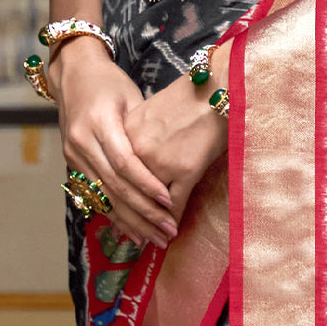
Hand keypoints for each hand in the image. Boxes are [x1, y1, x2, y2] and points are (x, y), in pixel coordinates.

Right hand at [51, 37, 177, 247]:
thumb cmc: (110, 82)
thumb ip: (144, 133)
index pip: (124, 163)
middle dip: (143, 212)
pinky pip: (94, 194)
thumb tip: (170, 167)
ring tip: (153, 239)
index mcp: (98, 122)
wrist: (73, 73)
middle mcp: (81, 141)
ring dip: (129, 221)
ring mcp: (72, 154)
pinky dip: (114, 214)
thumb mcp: (132, 97)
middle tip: (167, 231)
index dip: (147, 185)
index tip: (169, 201)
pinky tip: (130, 230)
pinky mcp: (71, 162)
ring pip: (103, 196)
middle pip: (114, 186)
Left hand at [122, 42, 230, 230]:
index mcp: (123, 134)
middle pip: (126, 196)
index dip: (114, 205)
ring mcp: (159, 161)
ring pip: (148, 204)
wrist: (215, 85)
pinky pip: (174, 203)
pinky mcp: (184, 169)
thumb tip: (125, 169)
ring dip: (151, 226)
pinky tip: (172, 228)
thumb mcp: (149, 114)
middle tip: (136, 240)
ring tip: (156, 240)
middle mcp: (136, 149)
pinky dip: (172, 218)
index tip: (117, 224)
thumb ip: (135, 139)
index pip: (110, 178)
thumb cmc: (185, 96)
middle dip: (131, 222)